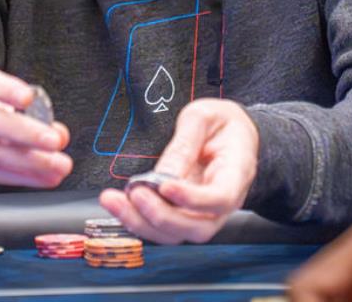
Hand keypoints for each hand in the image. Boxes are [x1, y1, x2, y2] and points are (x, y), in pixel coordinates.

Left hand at [99, 98, 258, 243]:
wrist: (233, 133)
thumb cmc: (222, 124)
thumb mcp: (204, 117)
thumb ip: (185, 142)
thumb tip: (163, 172)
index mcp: (236, 173)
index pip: (220, 198)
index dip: (193, 199)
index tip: (165, 186)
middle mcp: (222, 202)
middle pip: (197, 227)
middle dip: (161, 215)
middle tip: (135, 192)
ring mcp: (203, 212)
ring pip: (176, 234)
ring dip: (142, 222)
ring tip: (115, 201)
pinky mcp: (183, 213)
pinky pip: (162, 227)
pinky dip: (137, 220)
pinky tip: (118, 204)